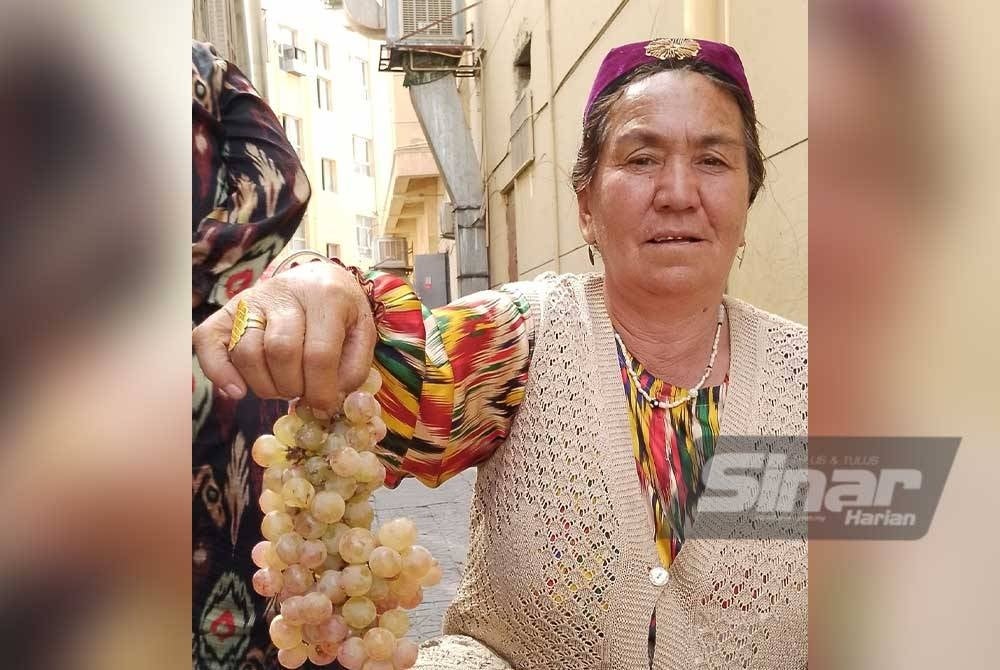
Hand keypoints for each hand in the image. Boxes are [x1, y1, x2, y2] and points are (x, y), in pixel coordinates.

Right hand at [193, 261, 376, 411]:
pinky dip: (218, 372)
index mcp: (326, 295)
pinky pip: (208, 340)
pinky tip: (238, 391)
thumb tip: (329, 400)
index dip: (321, 390)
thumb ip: (353, 367)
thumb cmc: (342, 312)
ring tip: (283, 387)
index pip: (318, 353)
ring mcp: (252, 299)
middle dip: (293, 386)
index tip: (324, 407)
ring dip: (265, 385)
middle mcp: (285, 292)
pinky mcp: (229, 310)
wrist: (319, 279)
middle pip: (281, 352)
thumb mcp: (362, 333)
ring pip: (248, 352)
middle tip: (303, 392)